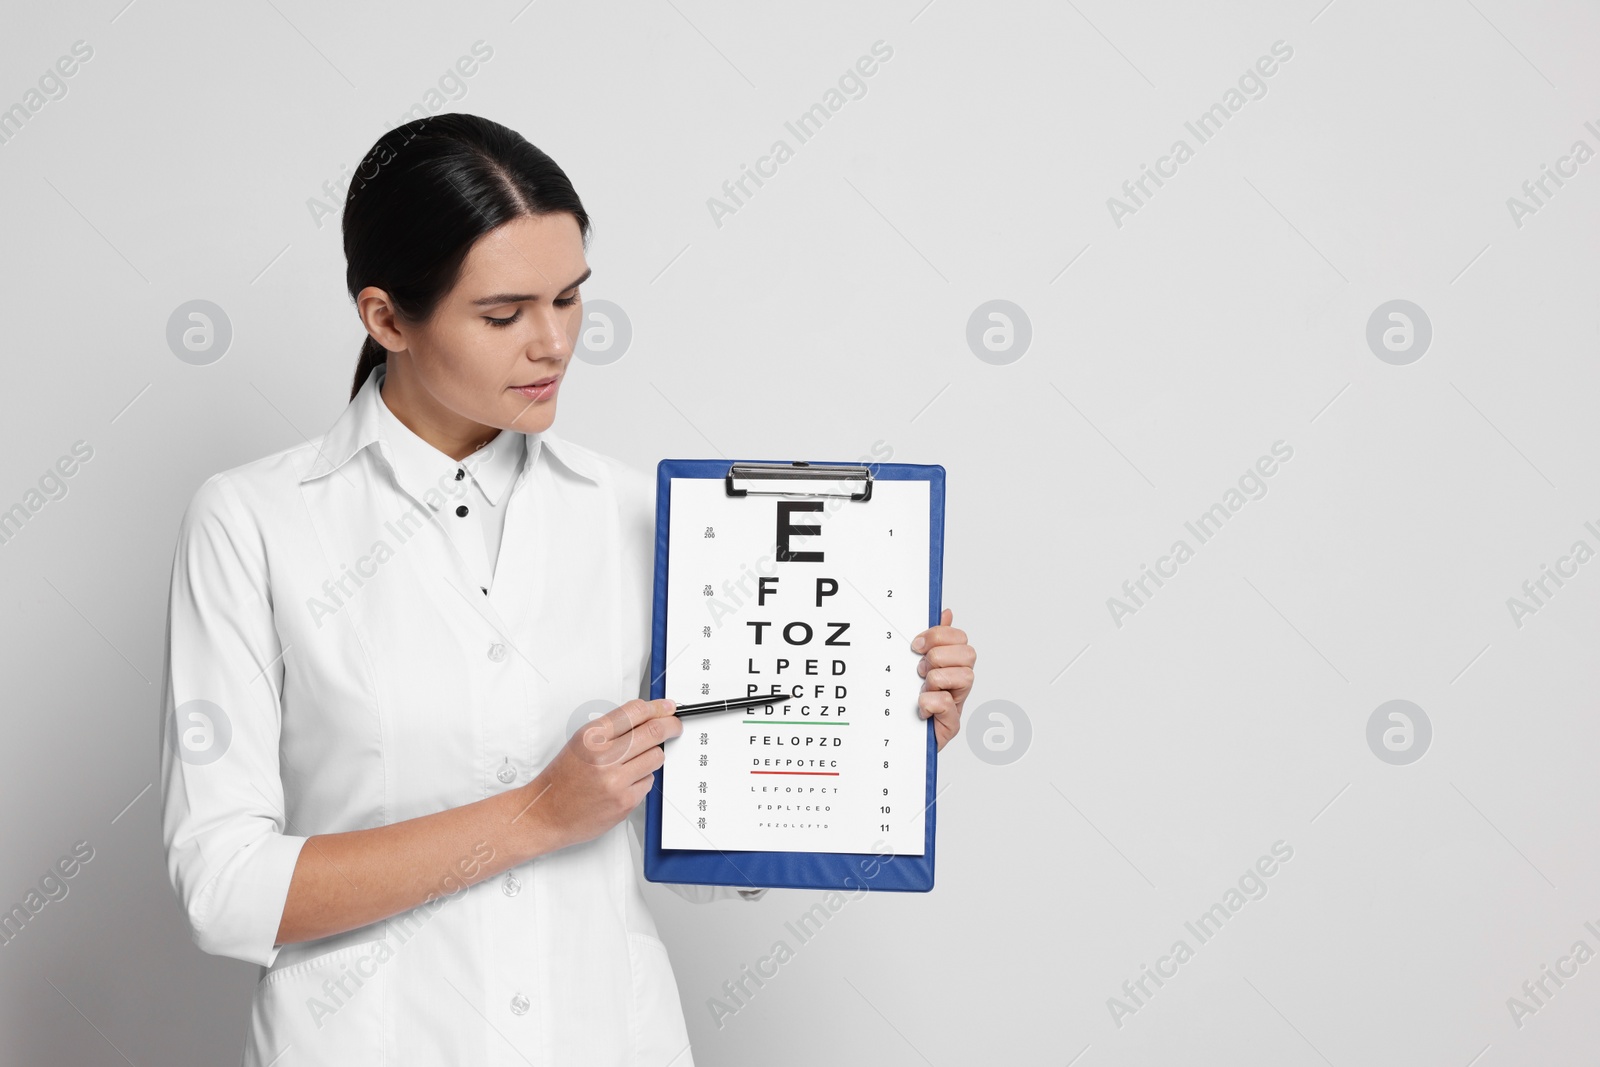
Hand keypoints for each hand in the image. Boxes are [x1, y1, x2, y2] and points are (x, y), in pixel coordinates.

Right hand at [520, 697, 681, 851]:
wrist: (547, 813)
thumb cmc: (562, 779)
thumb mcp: (581, 743)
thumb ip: (612, 729)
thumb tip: (648, 716)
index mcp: (591, 737)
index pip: (635, 711)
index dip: (658, 707)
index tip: (668, 707)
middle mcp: (604, 756)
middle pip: (654, 731)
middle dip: (671, 725)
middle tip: (675, 726)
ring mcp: (616, 780)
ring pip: (657, 756)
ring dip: (654, 755)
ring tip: (638, 760)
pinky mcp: (625, 801)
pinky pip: (649, 781)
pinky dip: (643, 779)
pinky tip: (626, 782)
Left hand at [912, 608, 975, 752]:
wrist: (895, 740)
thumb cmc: (905, 702)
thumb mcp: (911, 665)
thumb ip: (931, 640)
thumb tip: (946, 612)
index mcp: (950, 665)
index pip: (960, 638)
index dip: (939, 636)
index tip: (916, 645)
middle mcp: (957, 683)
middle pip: (969, 654)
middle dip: (939, 657)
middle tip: (920, 670)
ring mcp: (956, 703)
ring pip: (965, 676)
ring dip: (936, 680)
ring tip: (922, 689)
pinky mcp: (950, 725)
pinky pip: (947, 704)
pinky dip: (930, 702)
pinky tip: (921, 708)